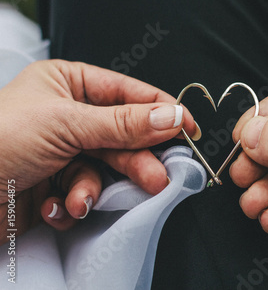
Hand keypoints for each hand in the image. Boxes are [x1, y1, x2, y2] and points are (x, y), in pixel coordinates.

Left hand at [0, 60, 196, 239]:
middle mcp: (69, 115)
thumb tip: (173, 115)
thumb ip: (124, 123)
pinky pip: (86, 190)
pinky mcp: (58, 183)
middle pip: (123, 135)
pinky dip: (74, 201)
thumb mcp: (67, 123)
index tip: (189, 129)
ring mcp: (64, 150)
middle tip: (158, 178)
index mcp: (69, 84)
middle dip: (136, 159)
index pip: (129, 93)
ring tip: (84, 200)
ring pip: (107, 167)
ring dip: (96, 187)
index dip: (161, 110)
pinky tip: (56, 205)